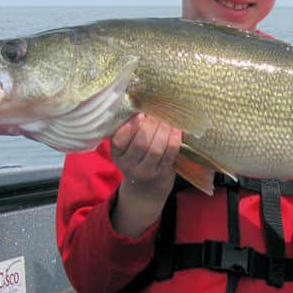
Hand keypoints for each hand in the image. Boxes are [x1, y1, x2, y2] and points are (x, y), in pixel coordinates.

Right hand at [110, 113, 181, 236]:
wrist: (145, 188)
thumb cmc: (136, 159)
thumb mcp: (126, 147)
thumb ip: (130, 129)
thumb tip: (142, 103)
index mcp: (116, 153)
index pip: (119, 139)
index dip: (131, 126)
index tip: (141, 114)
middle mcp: (128, 164)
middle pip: (140, 142)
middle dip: (151, 125)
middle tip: (158, 114)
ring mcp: (146, 171)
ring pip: (155, 149)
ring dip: (163, 131)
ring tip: (167, 121)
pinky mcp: (162, 174)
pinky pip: (169, 155)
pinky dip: (174, 140)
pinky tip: (176, 130)